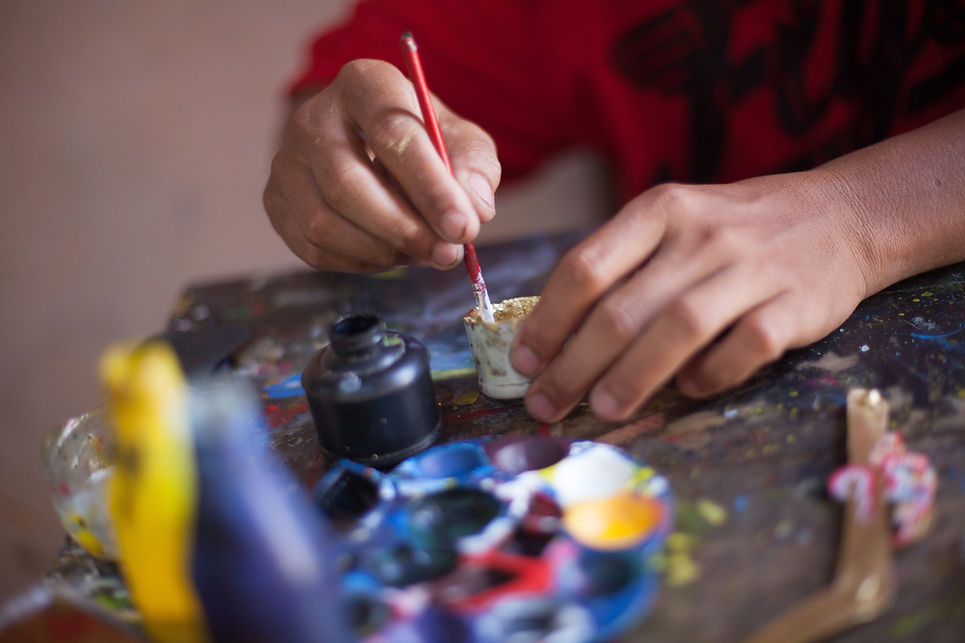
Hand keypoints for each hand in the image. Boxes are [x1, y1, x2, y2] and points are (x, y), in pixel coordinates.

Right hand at [264, 59, 500, 271]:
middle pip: (347, 183)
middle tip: (447, 254)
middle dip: (404, 229)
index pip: (393, 134)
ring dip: (384, 251)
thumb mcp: (462, 142)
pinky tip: (391, 253)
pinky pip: (313, 248)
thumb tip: (474, 210)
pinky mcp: (276, 201)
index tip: (463, 227)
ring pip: (325, 223)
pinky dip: (360, 262)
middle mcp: (313, 117)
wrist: (374, 146)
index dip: (430, 187)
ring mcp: (287, 160)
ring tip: (425, 253)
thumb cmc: (426, 143)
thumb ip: (474, 170)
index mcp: (365, 84)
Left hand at [511, 172, 875, 421]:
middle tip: (545, 404)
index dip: (548, 320)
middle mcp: (701, 235)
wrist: (840, 216)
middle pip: (623, 309)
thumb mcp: (674, 224)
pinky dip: (713, 373)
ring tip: (601, 409)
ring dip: (632, 376)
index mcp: (660, 211)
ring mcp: (752, 268)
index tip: (525, 360)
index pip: (586, 267)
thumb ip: (623, 267)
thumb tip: (558, 336)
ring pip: (679, 328)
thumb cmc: (735, 229)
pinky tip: (687, 391)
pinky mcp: (796, 303)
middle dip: (574, 365)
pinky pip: (747, 346)